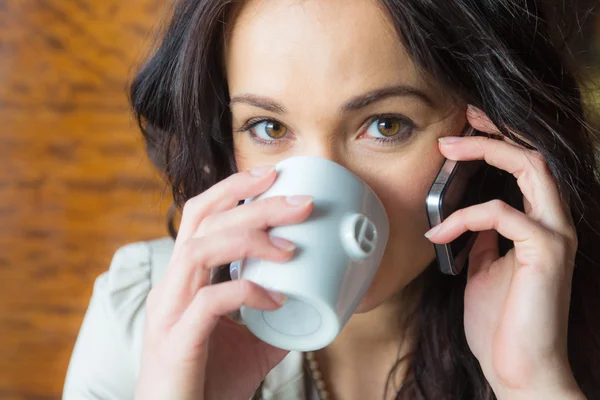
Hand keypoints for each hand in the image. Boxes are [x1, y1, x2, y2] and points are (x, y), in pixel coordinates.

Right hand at [135, 166, 313, 399]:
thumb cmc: (208, 382)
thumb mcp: (251, 343)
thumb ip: (273, 317)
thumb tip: (311, 300)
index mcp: (186, 279)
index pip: (201, 215)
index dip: (233, 188)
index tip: (272, 175)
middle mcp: (172, 286)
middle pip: (203, 220)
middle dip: (252, 202)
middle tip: (299, 201)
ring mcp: (170, 311)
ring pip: (200, 248)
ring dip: (249, 239)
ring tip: (290, 248)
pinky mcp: (176, 340)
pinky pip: (210, 301)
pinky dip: (247, 292)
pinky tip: (276, 300)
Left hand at [425, 106, 584, 398]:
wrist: (518, 370)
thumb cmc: (501, 325)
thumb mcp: (484, 271)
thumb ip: (482, 241)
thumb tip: (468, 220)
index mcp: (538, 227)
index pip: (525, 169)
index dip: (498, 142)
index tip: (464, 129)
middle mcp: (554, 225)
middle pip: (533, 157)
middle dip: (495, 133)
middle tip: (457, 122)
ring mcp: (555, 237)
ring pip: (531, 169)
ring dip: (484, 153)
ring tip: (446, 150)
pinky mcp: (546, 253)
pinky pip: (502, 215)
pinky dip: (465, 217)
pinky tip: (439, 233)